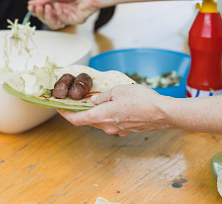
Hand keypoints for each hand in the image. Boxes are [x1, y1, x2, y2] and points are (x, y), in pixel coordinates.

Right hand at [27, 0, 101, 29]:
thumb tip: (31, 4)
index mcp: (57, 1)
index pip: (44, 9)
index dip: (37, 9)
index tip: (30, 7)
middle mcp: (62, 9)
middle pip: (47, 18)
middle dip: (40, 13)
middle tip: (38, 8)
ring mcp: (69, 15)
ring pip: (54, 23)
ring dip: (47, 16)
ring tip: (47, 8)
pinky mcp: (76, 20)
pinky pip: (64, 21)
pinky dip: (59, 14)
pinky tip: (58, 6)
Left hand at [57, 84, 173, 135]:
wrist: (163, 114)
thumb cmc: (141, 100)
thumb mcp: (117, 91)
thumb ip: (103, 97)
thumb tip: (95, 101)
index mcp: (101, 117)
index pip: (76, 119)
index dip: (65, 114)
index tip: (58, 108)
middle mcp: (107, 127)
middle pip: (88, 120)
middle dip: (80, 111)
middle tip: (76, 100)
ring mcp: (117, 130)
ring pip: (100, 121)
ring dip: (95, 112)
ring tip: (96, 100)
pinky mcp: (127, 130)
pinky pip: (112, 122)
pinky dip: (108, 115)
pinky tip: (114, 105)